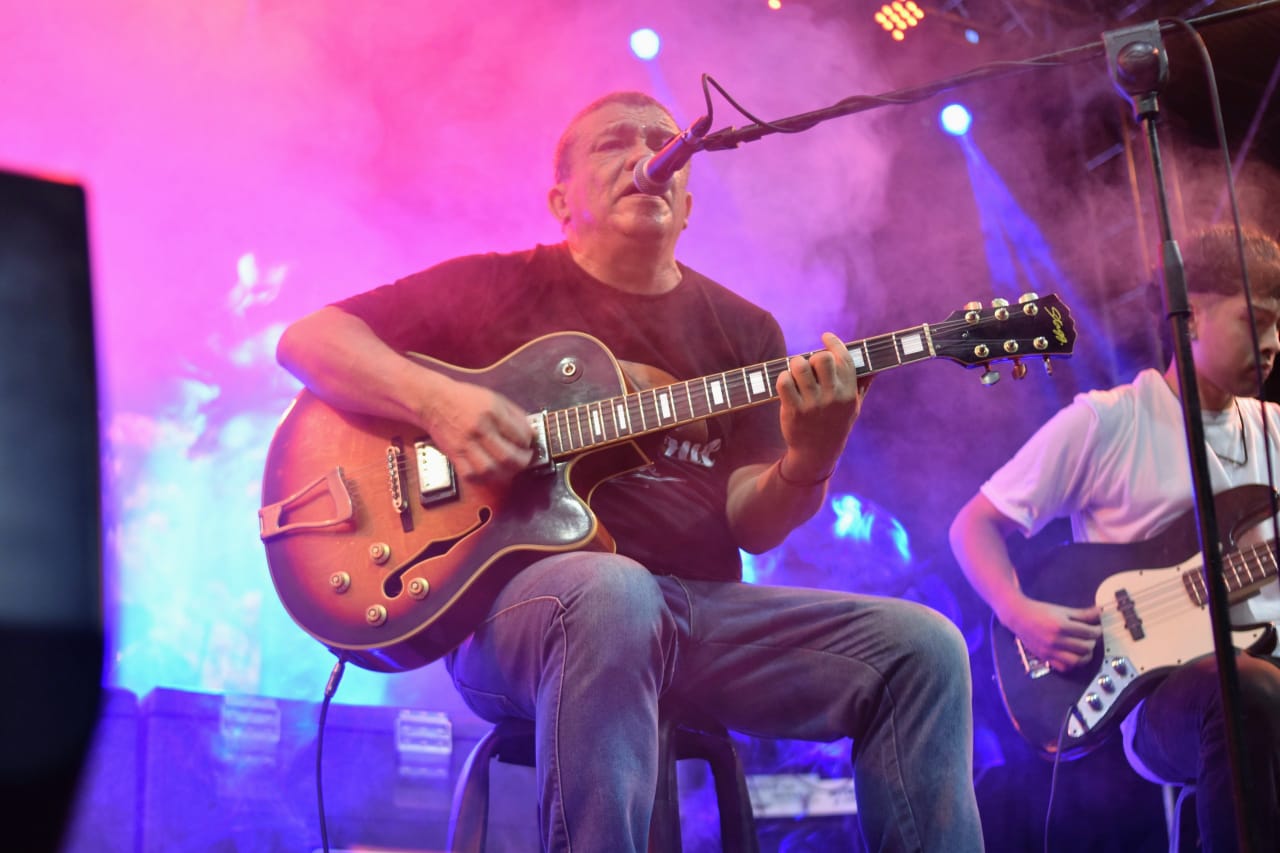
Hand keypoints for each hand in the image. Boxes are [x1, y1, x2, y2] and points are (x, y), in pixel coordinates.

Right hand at [422, 376, 533, 483]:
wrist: (434, 400)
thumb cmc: (466, 399)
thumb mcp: (495, 398)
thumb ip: (515, 415)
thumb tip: (531, 433)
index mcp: (492, 412)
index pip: (520, 435)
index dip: (529, 442)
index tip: (528, 443)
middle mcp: (479, 429)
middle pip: (507, 456)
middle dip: (523, 462)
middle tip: (525, 459)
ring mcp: (465, 444)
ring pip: (489, 470)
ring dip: (505, 473)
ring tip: (511, 468)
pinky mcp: (454, 454)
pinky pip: (470, 475)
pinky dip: (484, 478)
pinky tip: (491, 472)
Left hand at [775, 332, 868, 480]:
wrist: (817, 453)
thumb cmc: (836, 424)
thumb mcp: (854, 407)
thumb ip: (862, 384)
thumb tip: (875, 367)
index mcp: (849, 393)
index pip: (844, 359)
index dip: (834, 343)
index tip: (826, 336)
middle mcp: (832, 397)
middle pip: (821, 358)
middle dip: (814, 357)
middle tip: (811, 366)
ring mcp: (812, 404)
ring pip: (800, 366)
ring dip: (796, 365)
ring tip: (797, 373)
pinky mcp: (793, 410)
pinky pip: (784, 381)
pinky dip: (783, 377)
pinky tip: (787, 383)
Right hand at [1002, 597, 1101, 671]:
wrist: (1018, 616)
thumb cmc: (1040, 611)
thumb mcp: (1062, 610)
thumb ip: (1082, 614)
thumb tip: (1100, 612)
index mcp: (1061, 626)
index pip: (1089, 633)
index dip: (1098, 631)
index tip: (1098, 629)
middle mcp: (1056, 640)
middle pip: (1085, 647)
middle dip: (1093, 642)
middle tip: (1091, 637)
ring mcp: (1050, 651)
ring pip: (1077, 661)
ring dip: (1085, 656)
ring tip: (1085, 648)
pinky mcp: (1045, 657)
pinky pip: (1064, 667)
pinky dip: (1072, 664)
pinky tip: (1073, 656)